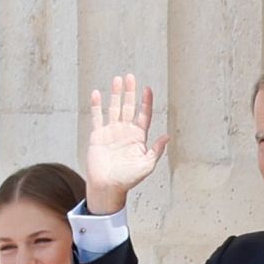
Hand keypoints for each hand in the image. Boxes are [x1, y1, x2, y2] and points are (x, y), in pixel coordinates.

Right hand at [84, 73, 170, 213]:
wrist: (108, 187)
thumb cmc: (128, 179)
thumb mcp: (146, 165)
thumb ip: (156, 150)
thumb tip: (167, 136)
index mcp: (138, 137)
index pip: (143, 115)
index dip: (146, 102)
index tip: (147, 89)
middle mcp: (125, 132)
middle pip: (128, 107)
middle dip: (130, 92)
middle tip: (130, 76)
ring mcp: (111, 132)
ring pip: (113, 108)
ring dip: (115, 94)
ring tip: (117, 79)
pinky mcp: (98, 135)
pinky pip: (97, 117)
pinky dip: (96, 106)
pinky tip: (97, 93)